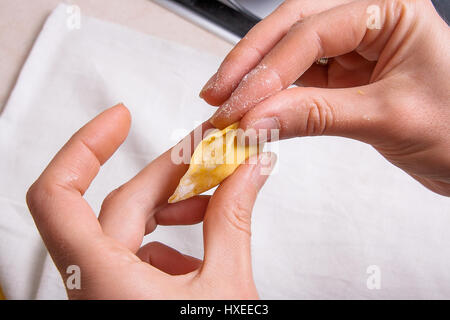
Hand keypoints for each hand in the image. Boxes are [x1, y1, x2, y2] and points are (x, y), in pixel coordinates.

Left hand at [26, 104, 275, 298]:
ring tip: (215, 193)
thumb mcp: (228, 290)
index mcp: (103, 283)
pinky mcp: (127, 301)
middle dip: (168, 173)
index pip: (57, 197)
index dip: (83, 147)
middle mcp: (95, 288)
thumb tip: (250, 169)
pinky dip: (173, 238)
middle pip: (118, 206)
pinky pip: (142, 256)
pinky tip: (205, 235)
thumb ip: (234, 221)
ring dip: (174, 206)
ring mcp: (109, 295)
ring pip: (131, 231)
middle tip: (209, 150)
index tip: (119, 117)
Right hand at [200, 0, 449, 195]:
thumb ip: (317, 115)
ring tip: (225, 105)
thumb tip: (255, 121)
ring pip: (288, 53)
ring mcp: (352, 48)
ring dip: (255, 80)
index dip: (269, 70)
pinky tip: (252, 110)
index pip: (312, 32)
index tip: (237, 105)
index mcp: (388, 9)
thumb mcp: (386, 118)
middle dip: (250, 64)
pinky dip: (272, 97)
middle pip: (290, 29)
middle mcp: (367, 20)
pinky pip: (297, 80)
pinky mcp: (341, 76)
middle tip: (218, 95)